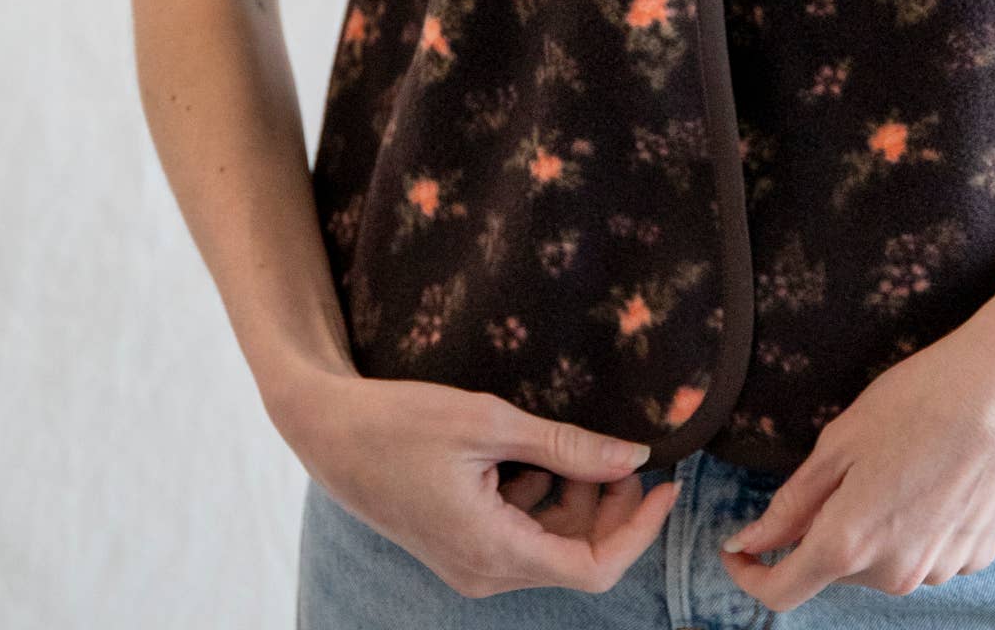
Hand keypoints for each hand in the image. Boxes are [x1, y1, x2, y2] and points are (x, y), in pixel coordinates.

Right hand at [277, 365, 678, 597]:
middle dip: (608, 506)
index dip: (638, 531)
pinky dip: (542, 495)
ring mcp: (470, 563)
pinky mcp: (461, 544)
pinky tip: (528, 453)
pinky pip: (522, 531)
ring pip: (550, 542)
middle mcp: (485, 572)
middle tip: (619, 449)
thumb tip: (632, 455)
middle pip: (576, 554)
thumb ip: (565, 445)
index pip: (594, 568)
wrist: (329, 432)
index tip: (664, 485)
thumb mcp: (489, 421)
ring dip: (575, 497)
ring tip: (567, 444)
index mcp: (493, 551)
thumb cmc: (400, 422)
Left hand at [717, 318, 994, 614]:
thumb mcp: (840, 440)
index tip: (739, 549)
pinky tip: (930, 475)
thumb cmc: (920, 400)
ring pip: (881, 561)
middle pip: (835, 567)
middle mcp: (894, 572)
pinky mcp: (974, 557)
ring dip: (872, 528)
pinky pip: (924, 553)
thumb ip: (793, 502)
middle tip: (843, 465)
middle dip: (823, 529)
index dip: (750, 574)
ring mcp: (939, 569)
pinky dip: (914, 526)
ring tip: (896, 462)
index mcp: (850, 543)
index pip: (782, 590)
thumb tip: (752, 540)